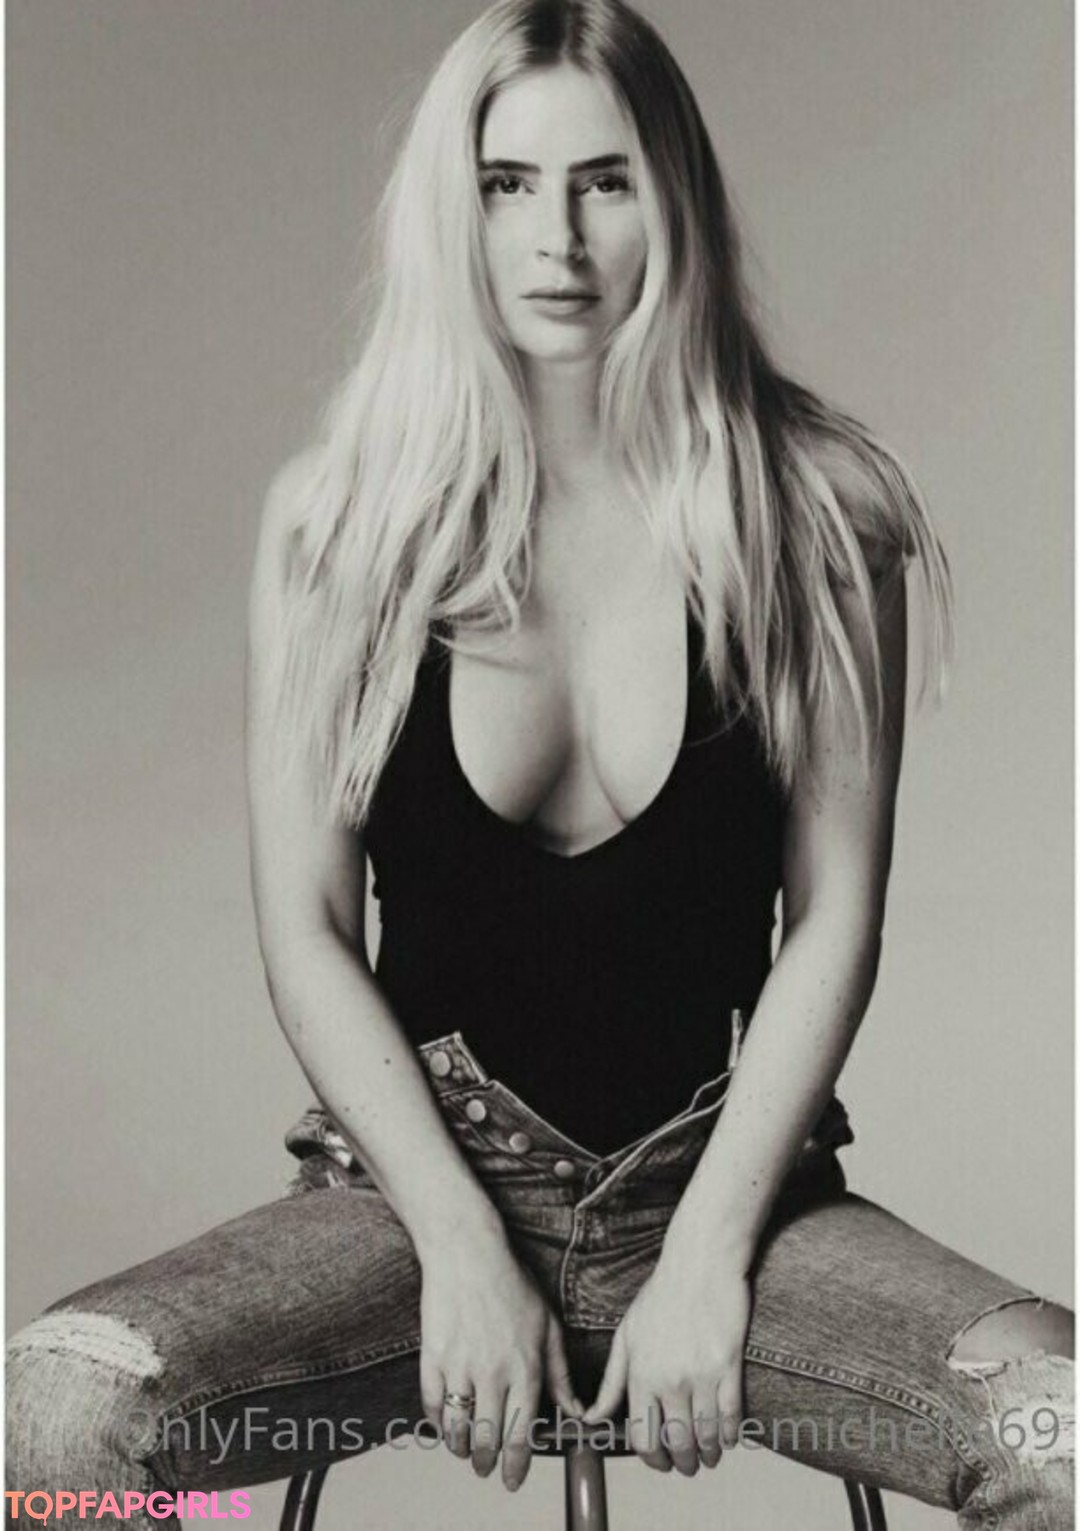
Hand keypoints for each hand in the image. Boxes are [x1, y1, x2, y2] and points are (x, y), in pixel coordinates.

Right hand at [417, 1228, 584, 1491]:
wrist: (467, 1252)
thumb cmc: (512, 1284)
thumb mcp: (548, 1325)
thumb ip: (560, 1373)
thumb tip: (575, 1411)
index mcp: (525, 1368)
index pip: (521, 1434)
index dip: (516, 1465)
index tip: (512, 1480)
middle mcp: (493, 1373)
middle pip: (487, 1439)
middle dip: (487, 1462)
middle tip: (487, 1468)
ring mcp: (459, 1366)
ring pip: (457, 1428)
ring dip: (461, 1447)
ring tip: (466, 1450)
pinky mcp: (432, 1357)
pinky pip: (431, 1404)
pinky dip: (436, 1422)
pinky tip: (444, 1424)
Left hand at [581, 1253, 750, 1474]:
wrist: (700, 1260)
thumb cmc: (662, 1294)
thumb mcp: (627, 1335)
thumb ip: (611, 1382)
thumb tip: (592, 1417)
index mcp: (641, 1373)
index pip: (643, 1437)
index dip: (654, 1460)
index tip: (663, 1462)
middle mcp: (669, 1379)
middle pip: (677, 1443)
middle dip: (684, 1464)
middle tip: (689, 1465)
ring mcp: (700, 1374)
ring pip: (707, 1436)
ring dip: (709, 1455)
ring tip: (710, 1455)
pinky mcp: (729, 1366)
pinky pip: (731, 1417)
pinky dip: (731, 1436)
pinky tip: (728, 1438)